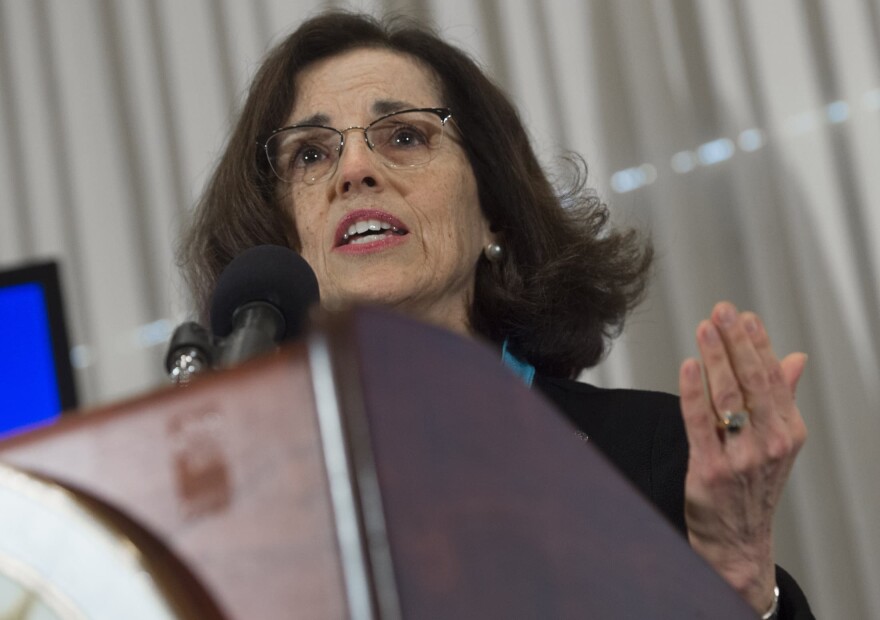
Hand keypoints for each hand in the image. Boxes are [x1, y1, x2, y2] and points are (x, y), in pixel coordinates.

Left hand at [678, 301, 806, 612]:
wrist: (737, 541)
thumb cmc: (754, 487)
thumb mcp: (777, 443)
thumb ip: (783, 397)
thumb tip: (795, 358)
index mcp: (787, 432)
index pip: (773, 378)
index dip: (758, 344)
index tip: (744, 316)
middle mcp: (768, 443)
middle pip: (752, 382)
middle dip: (736, 342)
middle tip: (722, 311)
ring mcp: (740, 458)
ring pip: (728, 397)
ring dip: (715, 358)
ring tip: (704, 328)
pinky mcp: (709, 469)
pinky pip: (700, 422)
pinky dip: (693, 391)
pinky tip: (688, 366)